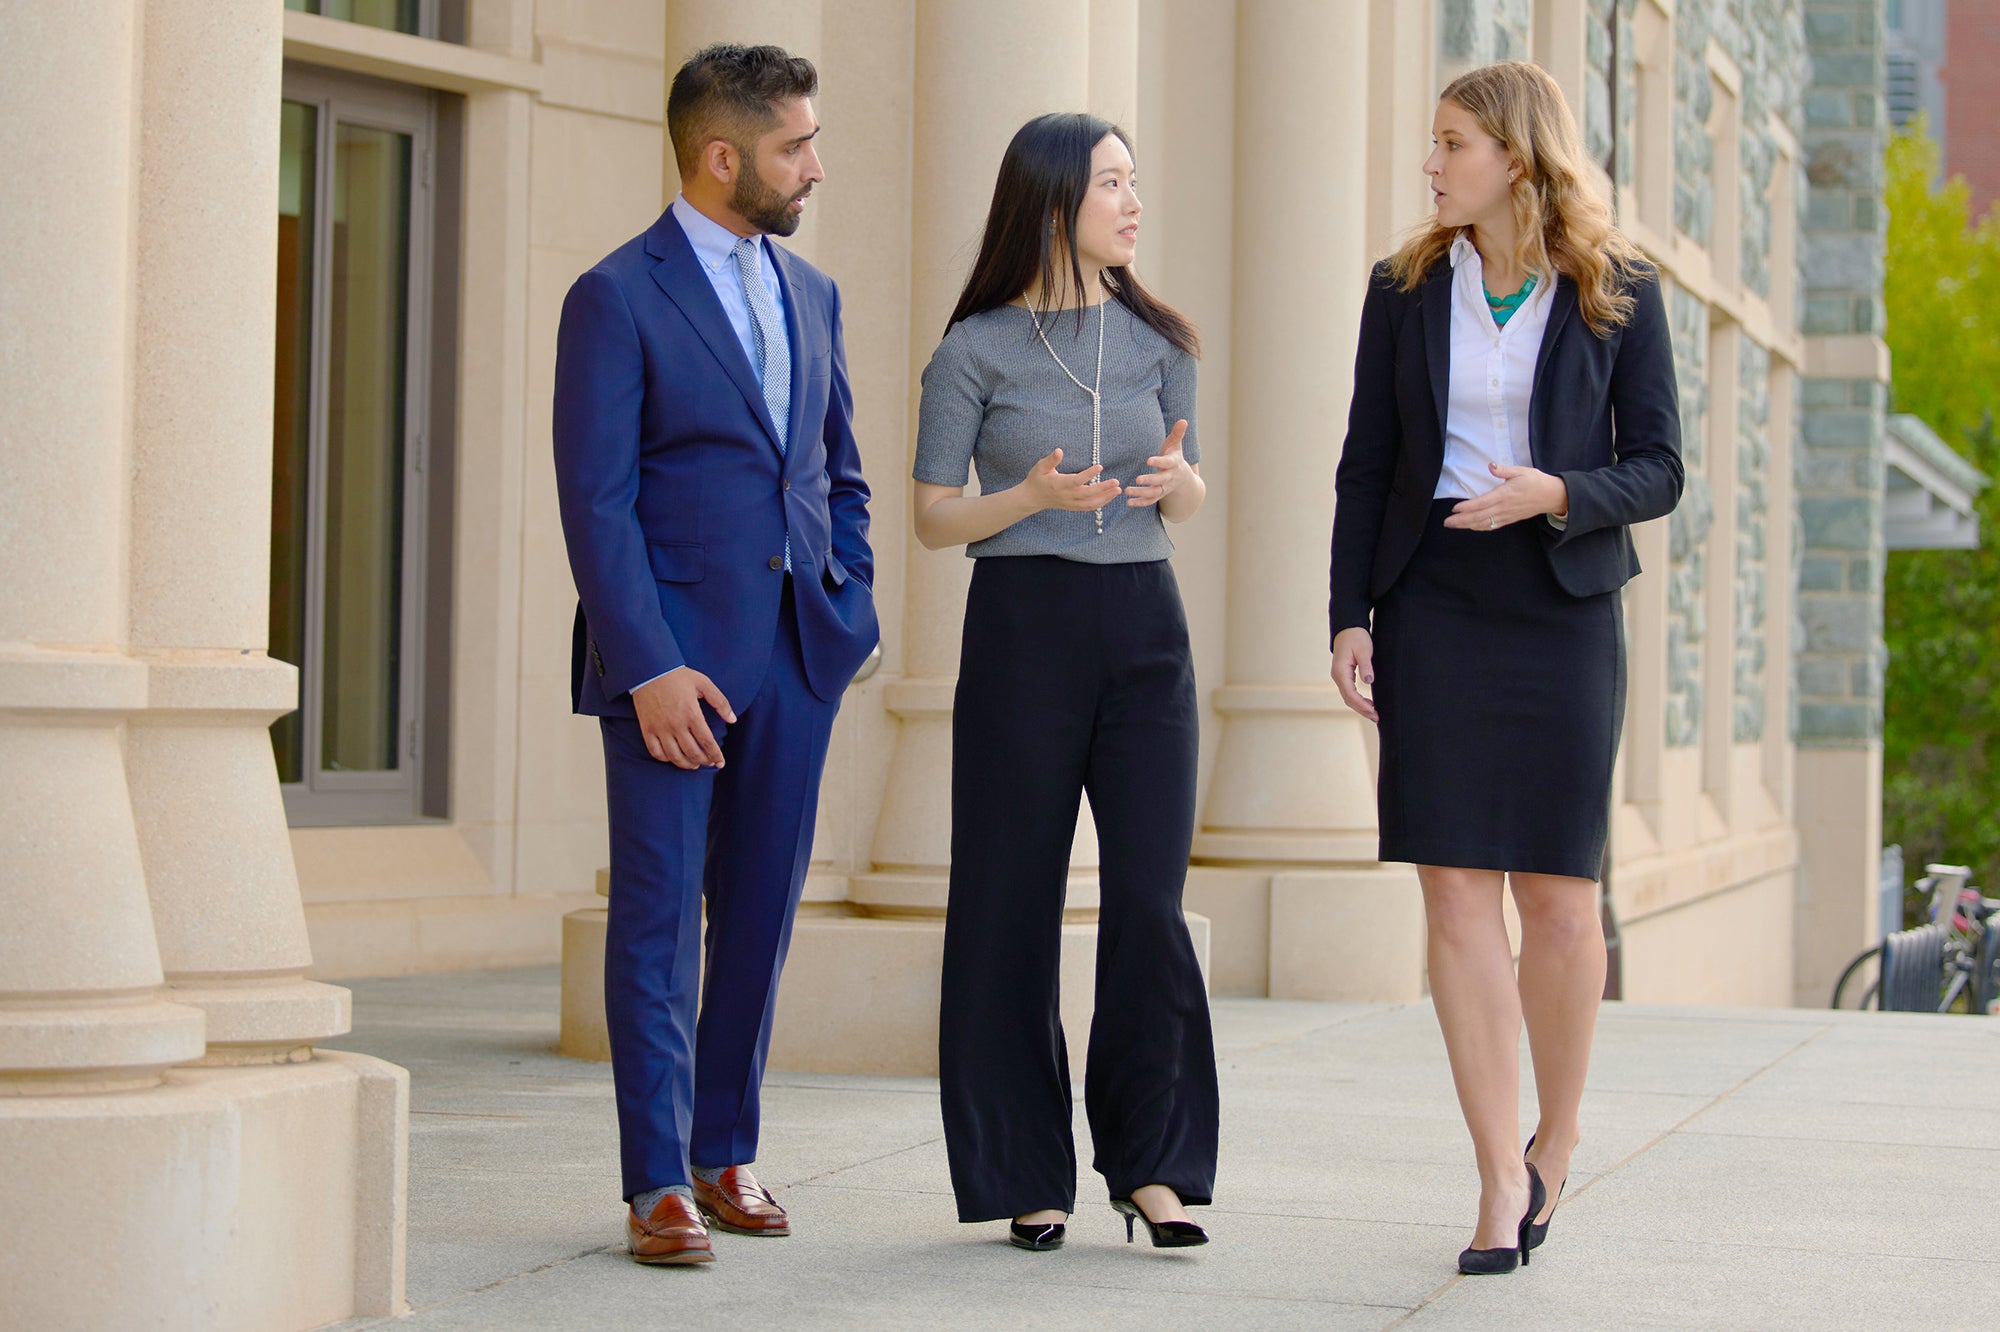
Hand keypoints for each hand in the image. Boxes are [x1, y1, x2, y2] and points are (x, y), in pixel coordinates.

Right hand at [631, 668, 735, 769]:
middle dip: (704, 761)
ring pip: (674, 756)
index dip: (715, 755)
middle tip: (709, 763)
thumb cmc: (678, 676)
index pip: (707, 742)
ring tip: (694, 765)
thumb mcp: (704, 684)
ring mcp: (660, 728)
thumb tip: (733, 719)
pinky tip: (673, 758)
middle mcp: (676, 724)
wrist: (650, 670)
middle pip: (692, 753)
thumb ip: (720, 702)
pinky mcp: (647, 729)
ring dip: (686, 764)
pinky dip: (665, 759)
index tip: (720, 762)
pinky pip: (656, 752)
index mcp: (692, 714)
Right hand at [1022, 447, 1121, 511]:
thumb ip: (1050, 460)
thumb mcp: (1040, 467)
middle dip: (1103, 489)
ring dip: (1106, 498)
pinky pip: (1089, 508)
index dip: (1089, 474)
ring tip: (1118, 490)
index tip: (1100, 466)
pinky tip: (1110, 496)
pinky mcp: (1073, 507)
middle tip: (1116, 482)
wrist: (1032, 498)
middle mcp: (1066, 496)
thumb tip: (1059, 450)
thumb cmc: (1036, 479)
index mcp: (1058, 484)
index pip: (1076, 481)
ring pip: (1090, 504)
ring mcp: (1070, 503)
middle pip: (1088, 494)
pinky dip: (1101, 503)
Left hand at [1124, 419, 1190, 506]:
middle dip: (1149, 481)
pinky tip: (1128, 502)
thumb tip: (1183, 420)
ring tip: (1127, 491)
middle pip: (1161, 481)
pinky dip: (1140, 503)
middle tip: (1137, 479)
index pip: (1167, 463)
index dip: (1159, 462)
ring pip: (1154, 493)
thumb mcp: (1176, 445)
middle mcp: (1170, 477)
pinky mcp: (1159, 495)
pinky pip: (1150, 501)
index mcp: (1174, 463)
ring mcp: (1165, 488)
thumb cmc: (1174, 456)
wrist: (1183, 478)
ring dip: (1141, 493)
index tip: (1148, 460)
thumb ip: (1177, 433)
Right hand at [1330, 627, 1377, 722]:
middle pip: (1348, 699)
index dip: (1362, 705)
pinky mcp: (1343, 675)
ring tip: (1374, 714)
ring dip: (1360, 706)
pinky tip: (1368, 703)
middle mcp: (1337, 676)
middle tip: (1376, 717)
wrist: (1348, 628)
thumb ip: (1366, 666)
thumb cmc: (1356, 637)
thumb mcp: (1364, 650)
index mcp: (1340, 672)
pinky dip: (1358, 700)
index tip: (1374, 712)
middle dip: (1362, 709)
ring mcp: (1339, 676)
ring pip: (1348, 697)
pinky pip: (1349, 691)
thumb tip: (1368, 681)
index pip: (1350, 694)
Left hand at [1442, 463, 1567, 530]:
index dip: (1467, 507)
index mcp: (1505, 494)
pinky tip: (1471, 527)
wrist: (1552, 496)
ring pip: (1484, 523)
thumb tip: (1490, 465)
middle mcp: (1504, 508)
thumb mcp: (1521, 471)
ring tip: (1454, 525)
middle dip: (1461, 520)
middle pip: (1479, 516)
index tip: (1455, 509)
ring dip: (1468, 525)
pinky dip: (1480, 527)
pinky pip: (1493, 526)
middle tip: (1446, 522)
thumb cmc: (1536, 481)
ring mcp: (1507, 515)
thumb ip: (1504, 470)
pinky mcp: (1510, 519)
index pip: (1482, 503)